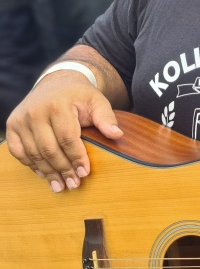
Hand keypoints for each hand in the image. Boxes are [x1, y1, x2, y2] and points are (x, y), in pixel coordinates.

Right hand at [4, 70, 121, 192]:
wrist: (57, 82)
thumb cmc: (80, 95)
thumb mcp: (97, 102)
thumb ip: (106, 119)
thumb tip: (118, 135)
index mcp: (58, 105)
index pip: (68, 138)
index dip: (77, 158)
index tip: (85, 173)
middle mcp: (35, 112)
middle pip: (49, 149)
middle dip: (63, 169)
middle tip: (73, 184)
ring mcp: (21, 119)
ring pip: (33, 153)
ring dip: (47, 172)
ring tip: (60, 185)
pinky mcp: (12, 125)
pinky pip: (18, 151)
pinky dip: (30, 164)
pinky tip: (44, 174)